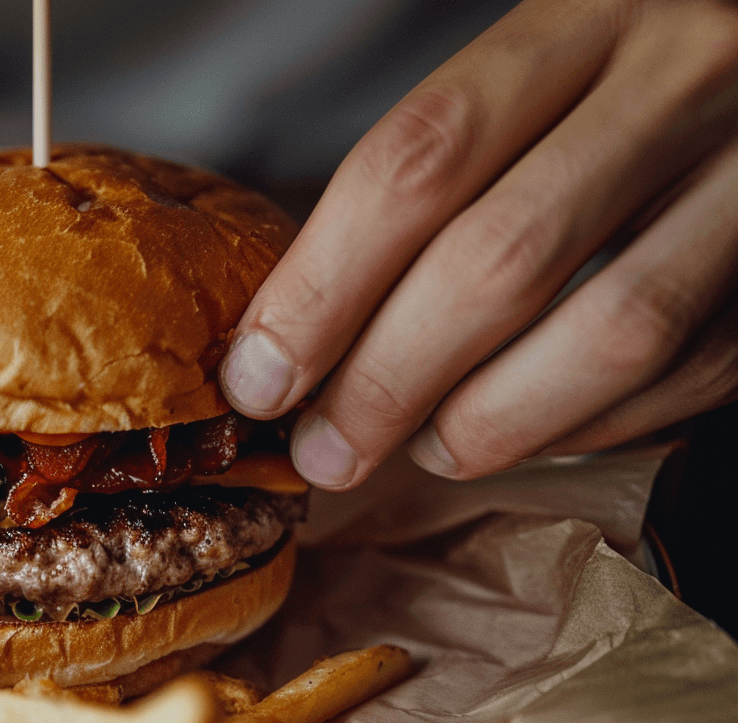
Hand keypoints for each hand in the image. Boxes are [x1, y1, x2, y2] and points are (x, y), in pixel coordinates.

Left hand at [220, 0, 737, 488]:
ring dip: (488, 423)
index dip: (323, 286)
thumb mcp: (533, 71)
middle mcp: (679, 83)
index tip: (262, 373)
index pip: (418, 162)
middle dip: (386, 380)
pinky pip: (689, 372)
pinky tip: (524, 430)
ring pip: (608, 335)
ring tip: (421, 450)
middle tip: (323, 449)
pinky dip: (589, 424)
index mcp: (581, 19)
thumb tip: (298, 331)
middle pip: (498, 261)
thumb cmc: (625, 74)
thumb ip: (435, 171)